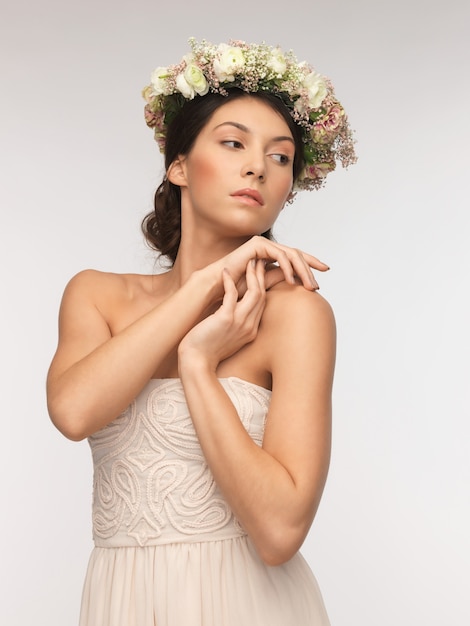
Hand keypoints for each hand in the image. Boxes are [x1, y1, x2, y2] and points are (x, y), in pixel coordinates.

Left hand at [179, 259, 266, 371]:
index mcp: (251, 330)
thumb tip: (233, 307)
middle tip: (258, 261)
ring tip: (248, 262)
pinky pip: (232, 294)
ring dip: (252, 275)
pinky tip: (226, 271)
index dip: (263, 285)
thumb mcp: (227, 336)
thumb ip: (235, 322)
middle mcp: (249, 326)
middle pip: (262, 295)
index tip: (260, 272)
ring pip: (254, 293)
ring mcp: (239, 323)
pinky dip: (230, 281)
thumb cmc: (207, 349)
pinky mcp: (226, 319)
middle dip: (261, 276)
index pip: (263, 303)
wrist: (196, 363)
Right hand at [205, 236, 327, 299]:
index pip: (296, 258)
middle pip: (297, 255)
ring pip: (291, 254)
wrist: (219, 286)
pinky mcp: (258, 244)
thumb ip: (279, 280)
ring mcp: (264, 244)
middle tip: (317, 285)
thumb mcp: (264, 285)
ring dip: (302, 270)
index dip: (311, 263)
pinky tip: (292, 280)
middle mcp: (269, 247)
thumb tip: (298, 283)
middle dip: (310, 269)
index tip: (325, 272)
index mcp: (272, 255)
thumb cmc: (237, 289)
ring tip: (308, 286)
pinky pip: (278, 254)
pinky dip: (287, 267)